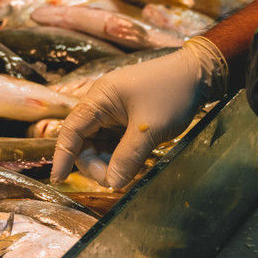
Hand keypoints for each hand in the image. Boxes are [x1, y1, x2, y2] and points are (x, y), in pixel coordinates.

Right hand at [52, 39, 227, 187]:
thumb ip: (128, 157)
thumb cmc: (173, 93)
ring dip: (108, 162)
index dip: (62, 157)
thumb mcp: (150, 128)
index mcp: (99, 99)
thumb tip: (112, 184)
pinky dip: (119, 156)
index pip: (71, 131)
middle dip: (95, 164)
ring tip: (128, 171)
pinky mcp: (125, 118)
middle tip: (117, 179)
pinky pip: (113, 142)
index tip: (58, 180)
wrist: (199, 73)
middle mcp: (101, 104)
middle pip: (83, 142)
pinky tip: (133, 163)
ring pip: (98, 145)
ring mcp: (113, 111)